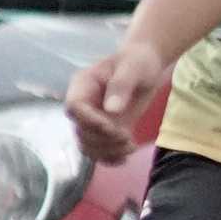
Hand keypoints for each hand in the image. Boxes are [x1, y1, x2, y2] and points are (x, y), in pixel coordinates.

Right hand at [64, 37, 166, 163]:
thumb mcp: (132, 67)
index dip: (90, 121)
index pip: (74, 107)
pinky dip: (110, 158)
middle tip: (126, 137)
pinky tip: (125, 157)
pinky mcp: (106, 130)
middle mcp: (84, 104)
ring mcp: (93, 119)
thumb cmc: (137, 61)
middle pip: (80, 130)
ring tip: (130, 146)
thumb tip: (111, 110)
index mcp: (83, 85)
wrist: (145, 66)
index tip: (112, 127)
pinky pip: (99, 150)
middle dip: (103, 139)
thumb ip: (121, 85)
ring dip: (107, 151)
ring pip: (88, 145)